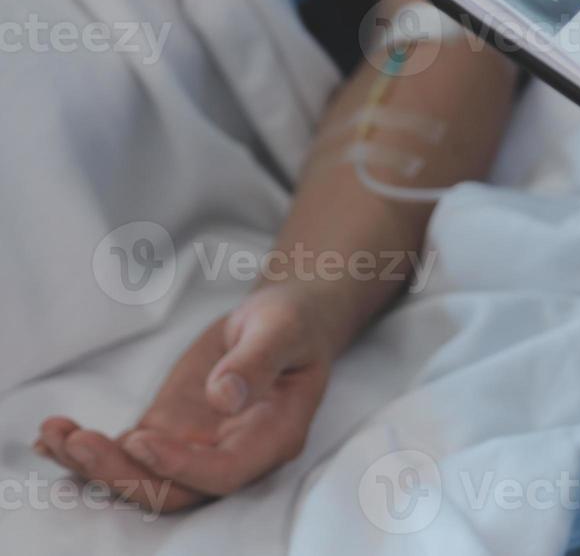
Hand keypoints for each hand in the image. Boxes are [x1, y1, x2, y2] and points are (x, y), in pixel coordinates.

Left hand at [34, 286, 331, 513]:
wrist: (283, 321)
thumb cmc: (292, 322)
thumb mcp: (282, 329)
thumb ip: (257, 361)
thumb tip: (224, 395)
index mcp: (273, 437)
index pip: (225, 473)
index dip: (181, 467)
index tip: (140, 439)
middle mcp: (234, 455)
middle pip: (175, 491)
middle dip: (122, 474)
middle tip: (79, 441)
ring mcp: (198, 449)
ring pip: (143, 480)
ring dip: (96, 467)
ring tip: (56, 435)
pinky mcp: (169, 434)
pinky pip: (127, 457)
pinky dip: (88, 454)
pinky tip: (54, 439)